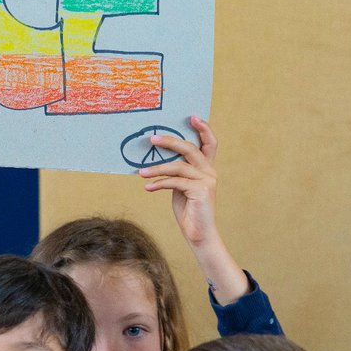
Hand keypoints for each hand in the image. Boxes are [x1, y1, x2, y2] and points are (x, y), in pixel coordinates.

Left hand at [138, 115, 219, 248]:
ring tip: (140, 172)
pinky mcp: (201, 192)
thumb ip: (177, 172)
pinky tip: (148, 187)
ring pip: (178, 166)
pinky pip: (175, 182)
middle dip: (170, 141)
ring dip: (156, 168)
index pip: (209, 143)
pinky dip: (159, 183)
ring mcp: (207, 181)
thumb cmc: (188, 209)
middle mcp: (209, 172)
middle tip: (152, 139)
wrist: (199, 234)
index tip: (191, 116)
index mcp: (206, 168)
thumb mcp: (180, 186)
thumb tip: (156, 159)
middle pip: (190, 149)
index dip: (203, 129)